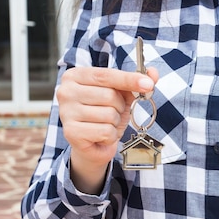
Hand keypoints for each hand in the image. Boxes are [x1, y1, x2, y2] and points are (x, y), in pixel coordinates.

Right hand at [56, 66, 158, 192]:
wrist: (93, 145)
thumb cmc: (104, 116)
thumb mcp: (121, 96)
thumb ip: (135, 82)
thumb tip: (153, 73)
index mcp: (75, 76)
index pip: (106, 75)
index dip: (129, 79)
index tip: (148, 84)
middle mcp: (66, 91)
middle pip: (109, 95)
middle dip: (119, 107)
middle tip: (112, 113)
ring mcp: (66, 112)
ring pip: (109, 114)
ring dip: (115, 122)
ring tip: (105, 125)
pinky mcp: (71, 132)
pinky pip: (105, 131)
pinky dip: (110, 136)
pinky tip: (101, 136)